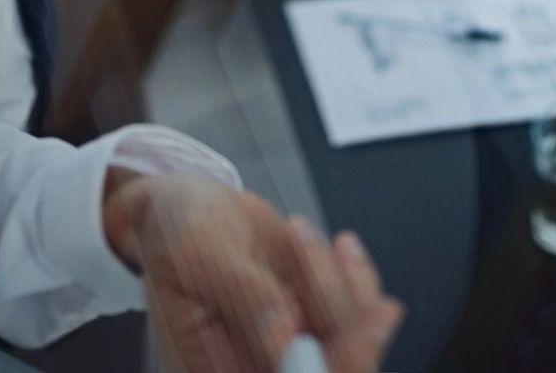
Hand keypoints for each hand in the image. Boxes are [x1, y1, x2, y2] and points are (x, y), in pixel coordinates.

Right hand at [104, 171, 402, 372]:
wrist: (186, 201)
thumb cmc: (175, 226)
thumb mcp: (198, 251)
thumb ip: (242, 292)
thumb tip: (284, 335)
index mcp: (214, 364)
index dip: (318, 369)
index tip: (344, 338)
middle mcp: (254, 360)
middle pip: (321, 371)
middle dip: (353, 342)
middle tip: (379, 309)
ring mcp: (285, 340)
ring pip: (343, 341)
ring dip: (345, 290)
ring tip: (304, 235)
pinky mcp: (308, 314)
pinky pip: (351, 312)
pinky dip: (357, 280)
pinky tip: (343, 246)